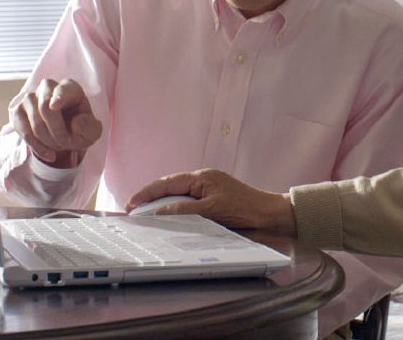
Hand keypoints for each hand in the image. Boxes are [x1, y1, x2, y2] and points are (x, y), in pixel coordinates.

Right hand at [11, 78, 102, 167]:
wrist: (64, 135)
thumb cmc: (79, 128)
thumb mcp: (91, 131)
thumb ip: (89, 126)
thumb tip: (76, 123)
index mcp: (70, 88)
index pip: (63, 90)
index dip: (59, 97)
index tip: (54, 106)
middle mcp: (48, 87)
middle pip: (45, 107)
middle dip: (56, 131)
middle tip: (66, 144)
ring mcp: (30, 98)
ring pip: (34, 121)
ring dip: (48, 140)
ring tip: (58, 146)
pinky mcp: (18, 111)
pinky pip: (22, 129)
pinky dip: (36, 146)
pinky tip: (48, 154)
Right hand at [125, 169, 295, 235]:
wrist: (270, 216)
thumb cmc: (246, 208)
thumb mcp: (212, 210)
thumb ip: (184, 210)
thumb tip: (158, 212)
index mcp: (202, 177)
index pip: (167, 183)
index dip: (147, 193)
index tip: (131, 204)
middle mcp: (202, 182)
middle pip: (170, 189)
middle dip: (151, 200)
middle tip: (134, 214)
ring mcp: (207, 193)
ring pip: (178, 199)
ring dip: (163, 208)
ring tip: (147, 220)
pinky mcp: (212, 204)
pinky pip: (188, 208)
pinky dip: (176, 215)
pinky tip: (169, 224)